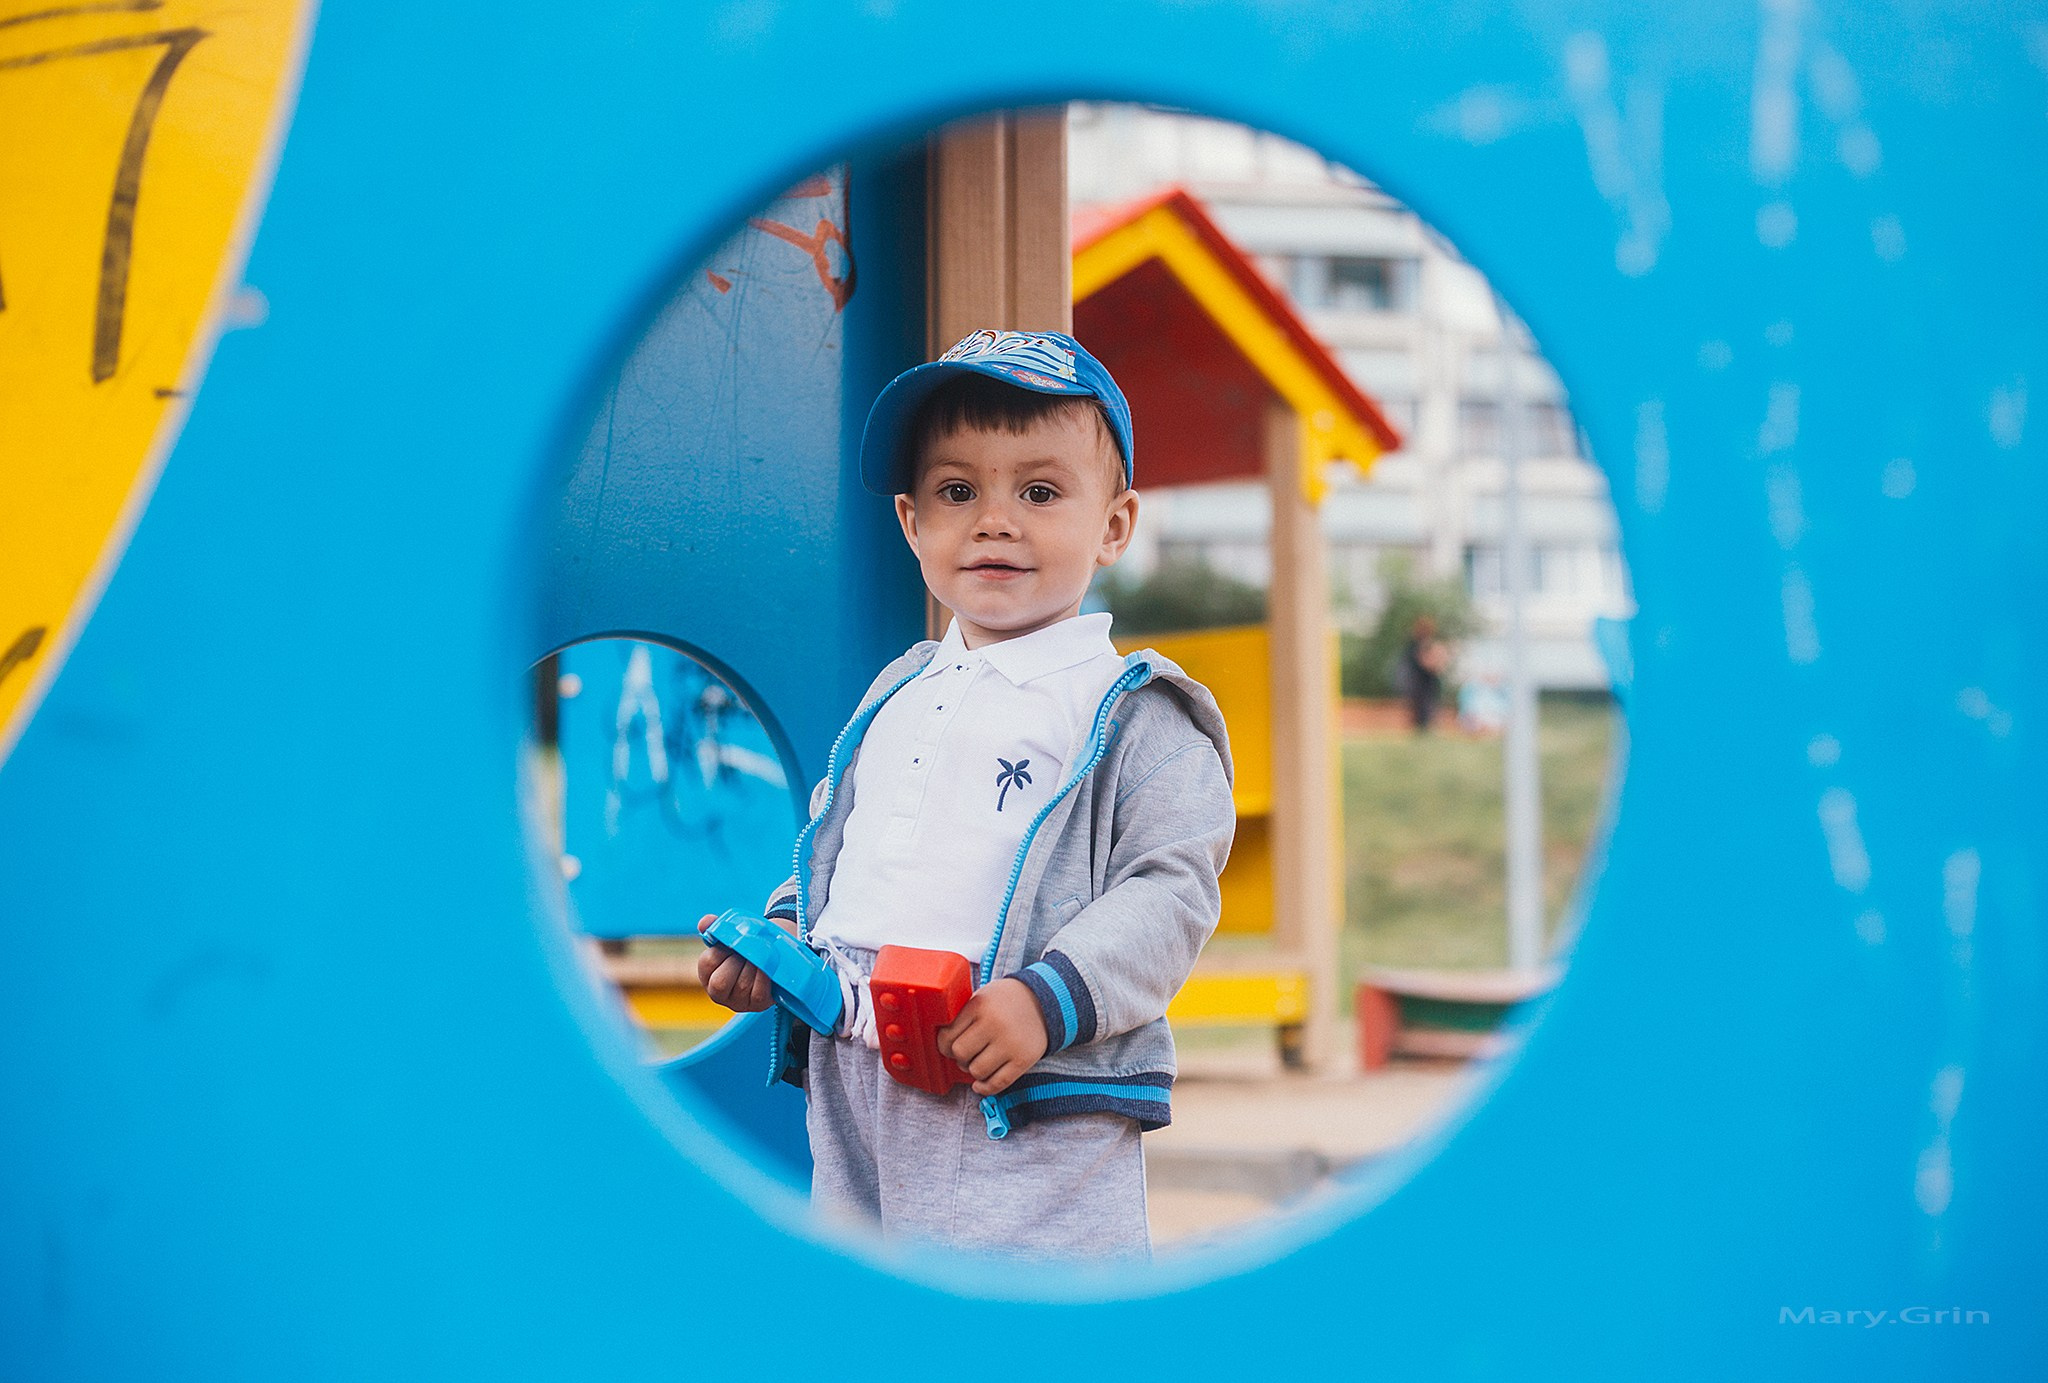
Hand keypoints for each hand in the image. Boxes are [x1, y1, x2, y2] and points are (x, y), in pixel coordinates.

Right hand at [694, 912, 792, 1012]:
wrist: (773, 953)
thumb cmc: (746, 947)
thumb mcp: (731, 936)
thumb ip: (716, 928)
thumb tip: (705, 923)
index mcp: (707, 974)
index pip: (707, 962)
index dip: (721, 950)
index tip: (732, 943)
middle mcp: (718, 993)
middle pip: (720, 982)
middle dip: (736, 963)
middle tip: (746, 952)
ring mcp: (738, 1002)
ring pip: (742, 986)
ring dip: (753, 967)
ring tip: (760, 957)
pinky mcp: (757, 1005)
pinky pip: (758, 993)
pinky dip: (763, 978)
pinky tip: (768, 968)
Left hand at [935, 978, 1048, 1096]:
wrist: (1044, 1001)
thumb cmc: (1004, 1002)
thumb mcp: (982, 998)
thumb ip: (962, 1017)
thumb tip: (942, 1046)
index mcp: (979, 1005)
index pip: (947, 1036)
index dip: (944, 1045)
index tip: (949, 1046)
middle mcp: (995, 1024)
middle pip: (960, 1054)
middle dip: (960, 1058)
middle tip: (967, 1053)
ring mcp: (1010, 1043)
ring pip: (977, 1071)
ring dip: (974, 1071)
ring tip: (979, 1062)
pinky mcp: (1024, 1059)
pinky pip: (997, 1083)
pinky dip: (985, 1088)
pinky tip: (981, 1084)